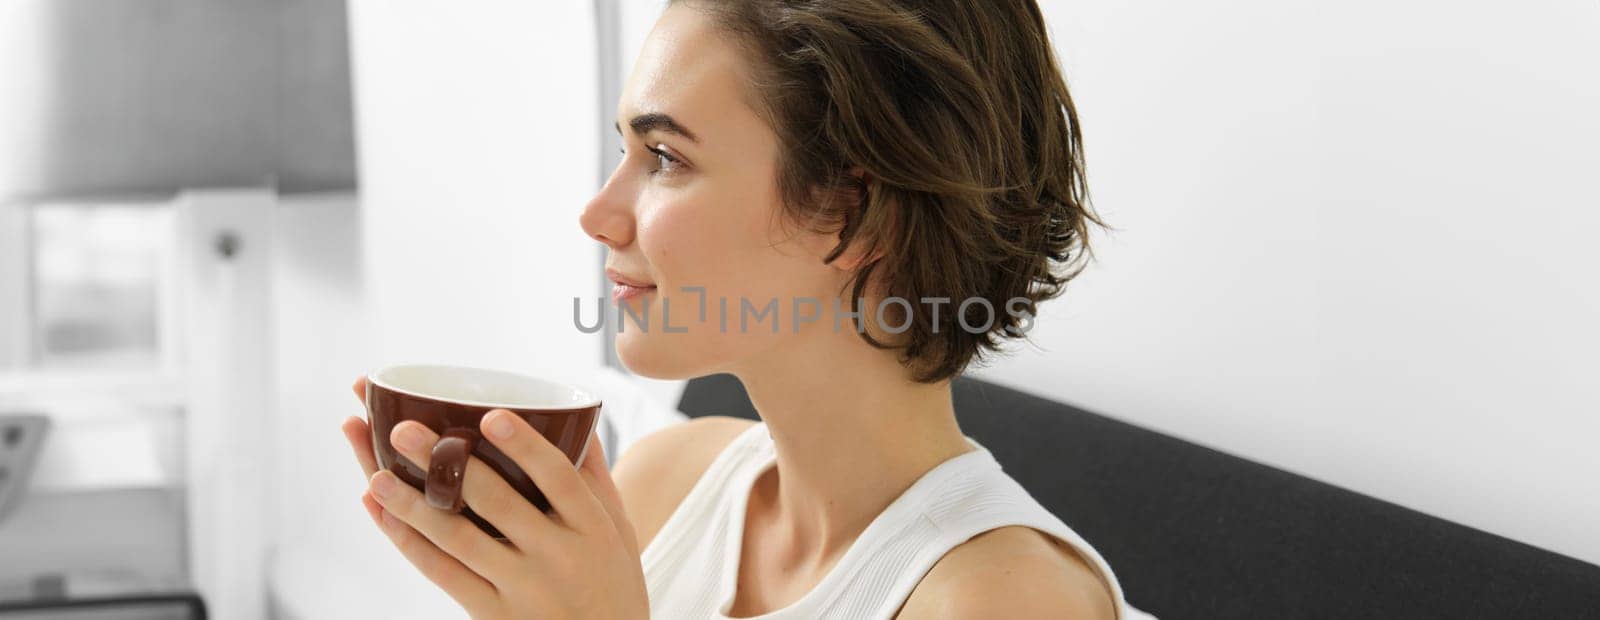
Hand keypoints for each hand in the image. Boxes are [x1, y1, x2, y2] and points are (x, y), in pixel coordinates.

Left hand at [341, 377, 647, 618]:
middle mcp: (557, 555)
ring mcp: (523, 587)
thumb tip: (576, 416)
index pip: (558, 477)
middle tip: (403, 429)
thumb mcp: (618, 529)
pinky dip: (410, 543)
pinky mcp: (495, 613)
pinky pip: (444, 574)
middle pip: (497, 503)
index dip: (525, 446)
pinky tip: (384, 516)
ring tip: (376, 476)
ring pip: (459, 540)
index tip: (490, 416)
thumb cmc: (612, 581)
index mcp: (592, 527)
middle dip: (448, 464)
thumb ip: (594, 476)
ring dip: (413, 506)